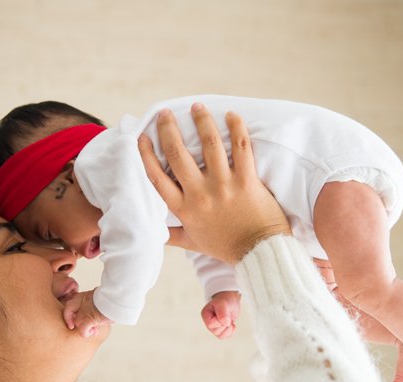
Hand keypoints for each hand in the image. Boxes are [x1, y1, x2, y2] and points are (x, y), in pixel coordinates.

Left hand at [63, 290, 113, 337]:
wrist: (121, 297)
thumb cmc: (115, 299)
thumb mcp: (102, 300)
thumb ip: (96, 305)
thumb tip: (98, 316)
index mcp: (85, 296)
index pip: (71, 302)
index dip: (68, 312)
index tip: (72, 320)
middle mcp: (83, 301)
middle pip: (69, 309)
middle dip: (70, 320)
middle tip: (76, 326)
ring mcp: (86, 309)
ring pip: (77, 321)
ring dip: (84, 328)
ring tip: (93, 330)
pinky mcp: (91, 317)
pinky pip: (82, 328)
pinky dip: (85, 333)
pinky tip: (93, 332)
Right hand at [138, 103, 290, 263]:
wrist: (259, 253)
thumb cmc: (226, 247)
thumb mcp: (194, 243)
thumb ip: (173, 235)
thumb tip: (155, 233)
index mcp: (184, 209)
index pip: (157, 176)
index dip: (146, 154)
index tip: (142, 137)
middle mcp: (200, 194)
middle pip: (178, 153)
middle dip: (169, 128)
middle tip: (166, 113)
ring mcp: (224, 185)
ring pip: (209, 144)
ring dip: (202, 121)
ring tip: (197, 107)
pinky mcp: (247, 180)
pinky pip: (241, 147)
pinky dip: (237, 128)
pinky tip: (231, 115)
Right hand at [201, 291, 240, 338]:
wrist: (231, 300)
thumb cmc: (224, 300)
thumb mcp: (222, 303)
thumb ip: (222, 312)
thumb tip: (226, 324)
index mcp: (205, 315)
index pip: (210, 324)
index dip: (219, 320)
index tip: (223, 313)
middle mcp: (209, 323)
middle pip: (216, 331)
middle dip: (224, 324)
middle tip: (227, 316)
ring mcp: (215, 327)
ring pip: (221, 336)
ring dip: (228, 329)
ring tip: (229, 320)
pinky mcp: (223, 330)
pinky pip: (227, 337)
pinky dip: (232, 331)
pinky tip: (232, 324)